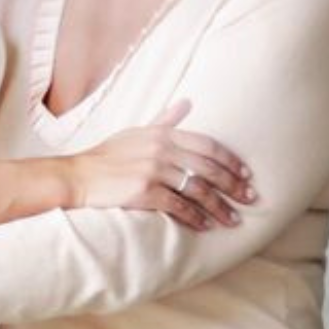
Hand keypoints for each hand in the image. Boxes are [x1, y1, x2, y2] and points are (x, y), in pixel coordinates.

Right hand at [69, 99, 255, 229]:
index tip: (247, 173)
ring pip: (198, 190)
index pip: (208, 145)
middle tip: (250, 198)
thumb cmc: (108, 155)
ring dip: (219, 207)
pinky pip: (178, 206)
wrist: (78, 176)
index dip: (230, 160)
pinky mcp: (144, 192)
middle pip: (209, 168)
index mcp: (164, 134)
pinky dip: (195, 217)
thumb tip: (186, 102)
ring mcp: (153, 171)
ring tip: (233, 219)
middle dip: (233, 185)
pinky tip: (205, 226)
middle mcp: (162, 150)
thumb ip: (165, 119)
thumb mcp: (137, 131)